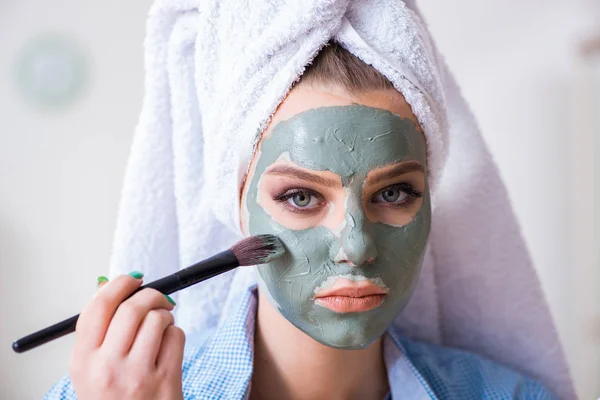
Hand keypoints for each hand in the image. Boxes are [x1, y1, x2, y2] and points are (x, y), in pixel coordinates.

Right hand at [68, 273, 184, 399]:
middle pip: (131, 308)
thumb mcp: (92, 369)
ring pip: (157, 319)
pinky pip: (176, 336)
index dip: (117, 285)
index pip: (97, 307)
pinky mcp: (165, 381)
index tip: (131, 280)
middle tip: (157, 299)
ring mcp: (137, 375)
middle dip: (149, 295)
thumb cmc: (115, 398)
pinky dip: (175, 334)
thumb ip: (98, 329)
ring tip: (162, 327)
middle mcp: (106, 368)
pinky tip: (168, 348)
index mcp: (82, 361)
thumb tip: (107, 284)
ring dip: (165, 315)